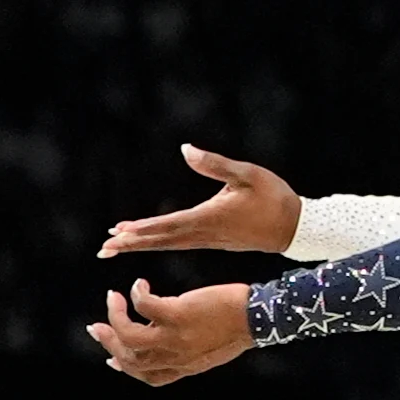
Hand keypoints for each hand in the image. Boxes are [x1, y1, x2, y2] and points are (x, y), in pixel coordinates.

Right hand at [91, 278, 253, 386]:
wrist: (260, 316)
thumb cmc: (238, 326)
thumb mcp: (210, 348)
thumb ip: (185, 350)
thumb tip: (162, 341)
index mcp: (184, 366)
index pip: (147, 376)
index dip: (125, 368)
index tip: (110, 359)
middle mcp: (176, 356)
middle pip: (130, 357)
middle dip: (109, 342)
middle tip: (96, 325)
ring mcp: (175, 337)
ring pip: (128, 335)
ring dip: (115, 317)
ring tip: (113, 298)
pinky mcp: (178, 313)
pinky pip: (144, 305)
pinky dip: (136, 294)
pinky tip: (139, 284)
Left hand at [100, 144, 300, 260]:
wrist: (295, 228)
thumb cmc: (274, 197)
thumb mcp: (248, 175)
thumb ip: (216, 164)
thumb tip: (185, 149)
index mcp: (210, 217)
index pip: (169, 224)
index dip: (143, 228)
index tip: (119, 232)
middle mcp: (205, 233)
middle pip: (161, 240)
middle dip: (131, 244)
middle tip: (103, 250)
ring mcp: (208, 239)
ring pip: (168, 243)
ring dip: (141, 244)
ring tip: (114, 246)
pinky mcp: (213, 240)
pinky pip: (178, 243)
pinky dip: (158, 242)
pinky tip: (148, 240)